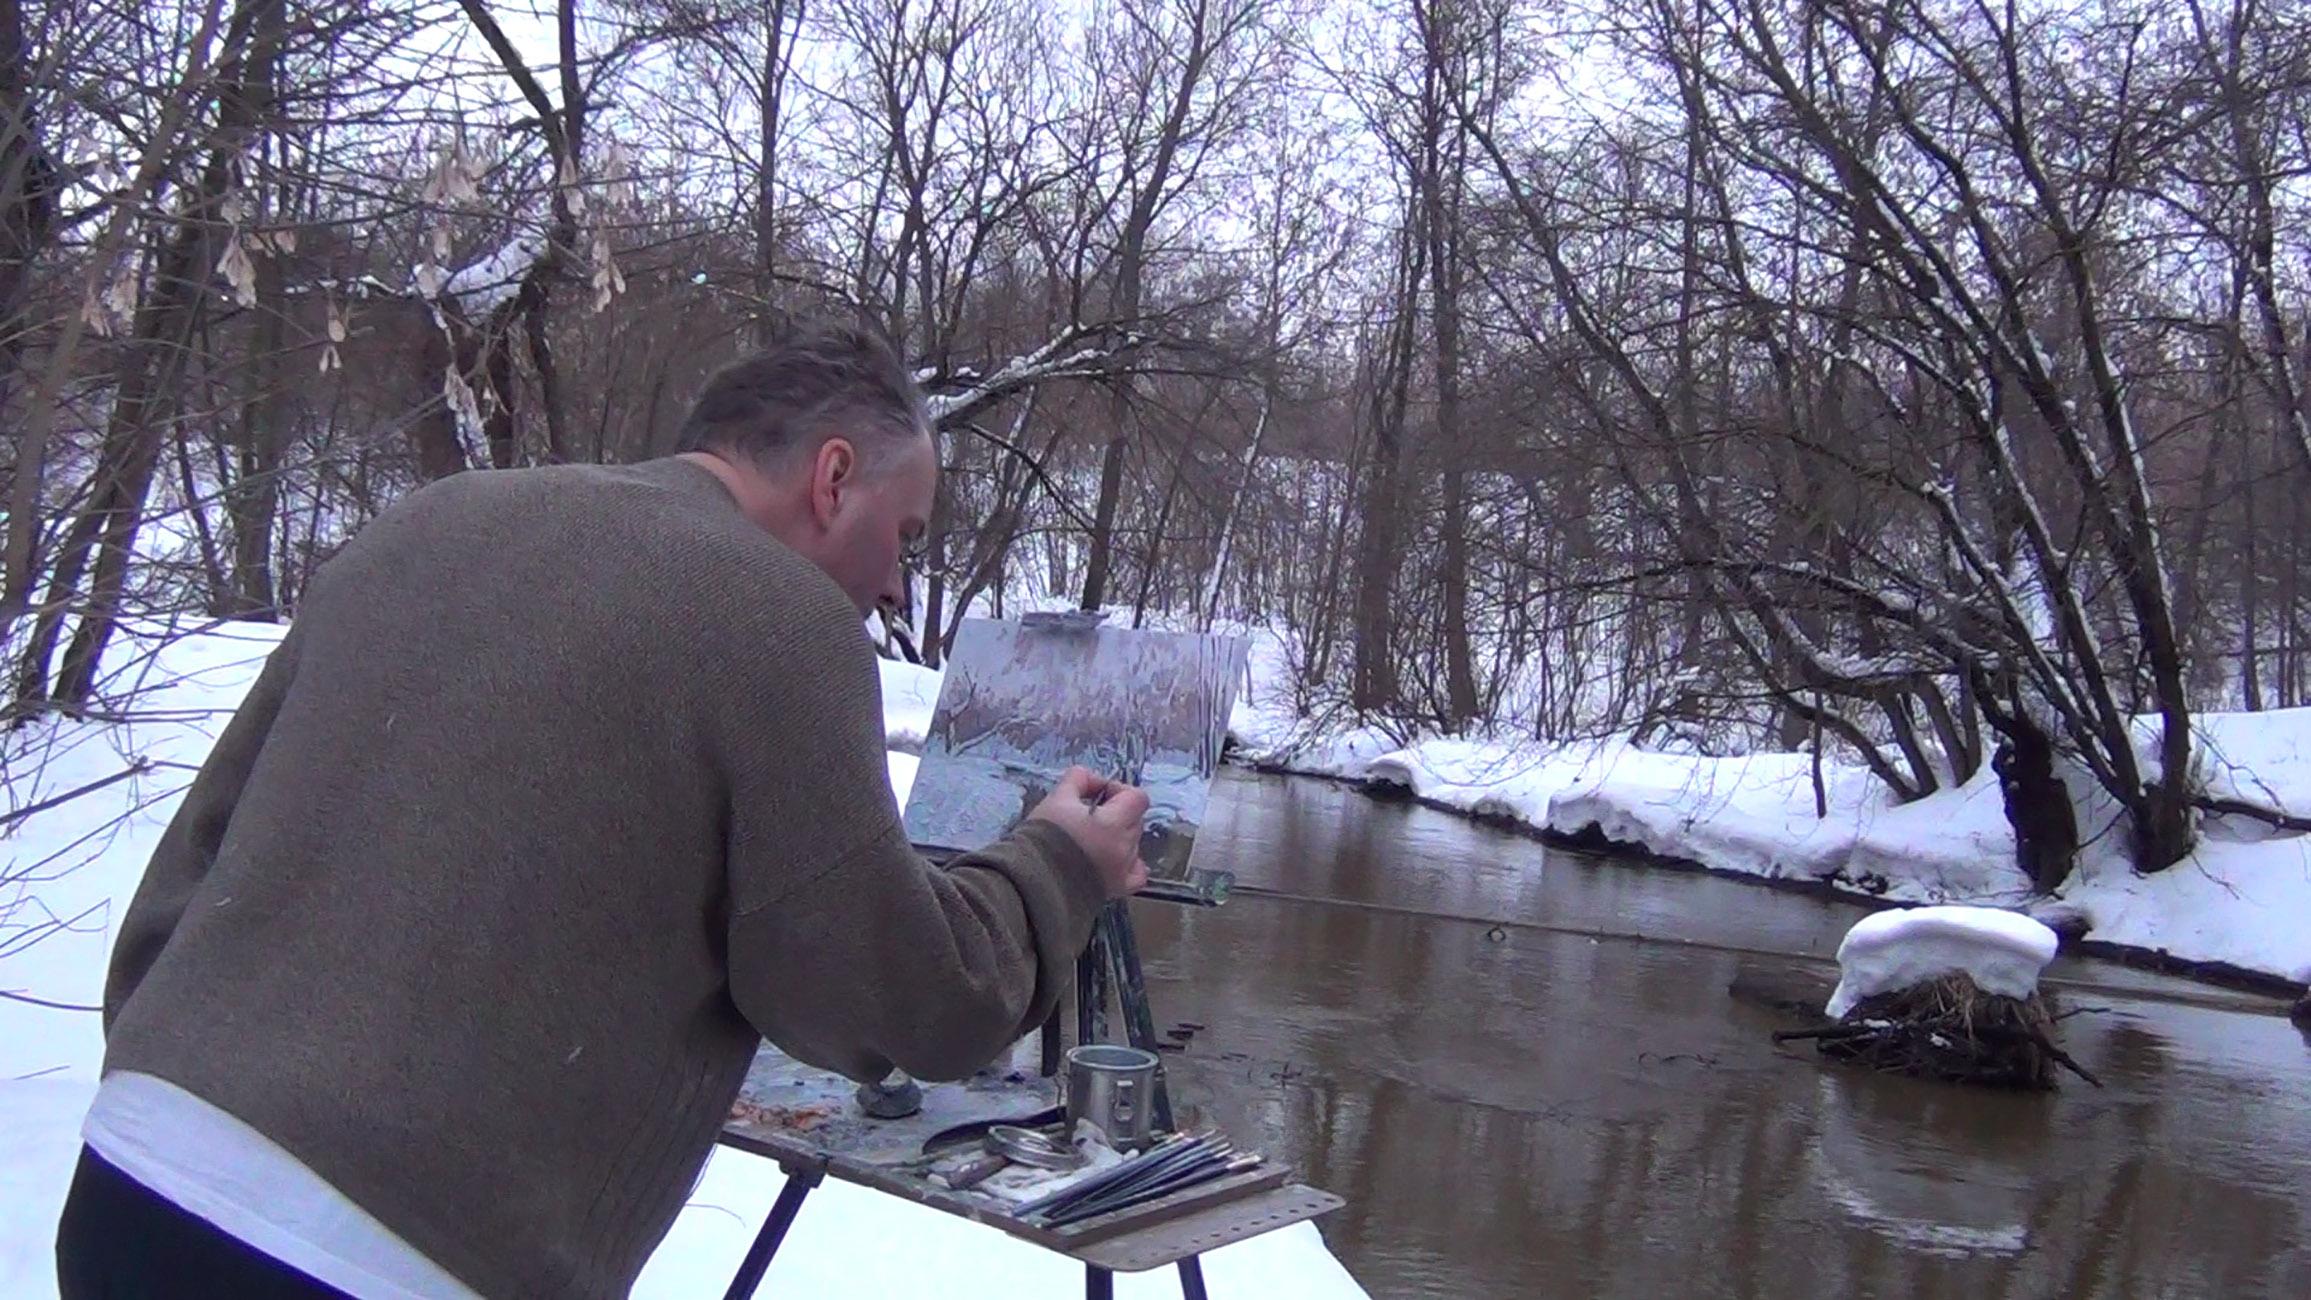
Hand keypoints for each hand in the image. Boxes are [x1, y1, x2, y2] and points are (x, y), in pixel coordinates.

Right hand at [1028, 766, 1150, 899]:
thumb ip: (1078, 779)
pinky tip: (1115, 859)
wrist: (1032, 881)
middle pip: (1135, 820)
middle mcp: (1124, 847)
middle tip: (1089, 816)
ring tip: (1091, 840)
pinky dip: (1131, 864)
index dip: (1119, 791)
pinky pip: (1137, 873)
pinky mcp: (1117, 888)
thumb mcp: (1057, 798)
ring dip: (1119, 837)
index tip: (1099, 795)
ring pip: (1134, 844)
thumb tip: (1091, 778)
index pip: (1137, 798)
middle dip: (1116, 813)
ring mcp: (1123, 869)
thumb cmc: (1043, 837)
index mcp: (1114, 823)